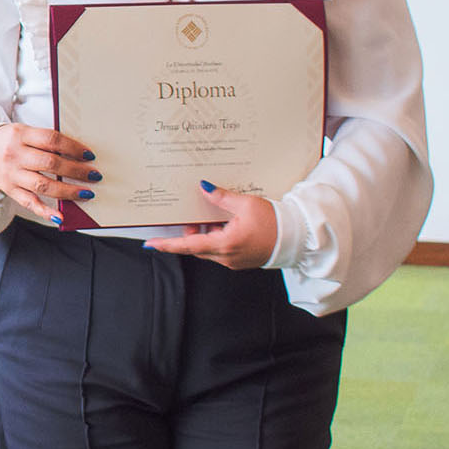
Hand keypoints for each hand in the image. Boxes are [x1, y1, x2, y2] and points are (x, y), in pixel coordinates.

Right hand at [0, 123, 98, 223]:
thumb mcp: (25, 131)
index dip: (73, 148)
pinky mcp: (10, 190)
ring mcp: (12, 175)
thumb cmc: (11, 140)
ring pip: (43, 185)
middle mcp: (15, 155)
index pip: (52, 140)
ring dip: (67, 192)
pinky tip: (60, 216)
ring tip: (85, 194)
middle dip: (76, 171)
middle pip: (50, 164)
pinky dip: (45, 211)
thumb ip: (46, 141)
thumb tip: (78, 155)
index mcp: (21, 135)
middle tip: (94, 175)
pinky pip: (29, 203)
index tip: (89, 155)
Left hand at [142, 181, 276, 269]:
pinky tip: (222, 224)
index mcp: (225, 244)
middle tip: (187, 218)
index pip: (188, 246)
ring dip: (204, 235)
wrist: (298, 238)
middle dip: (189, 234)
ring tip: (208, 218)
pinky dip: (216, 238)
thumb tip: (204, 187)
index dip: (168, 245)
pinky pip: (220, 251)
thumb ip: (221, 197)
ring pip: (208, 249)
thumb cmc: (275, 222)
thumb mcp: (246, 204)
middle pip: (196, 247)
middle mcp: (227, 257)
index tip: (150, 244)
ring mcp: (234, 261)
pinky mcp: (241, 260)